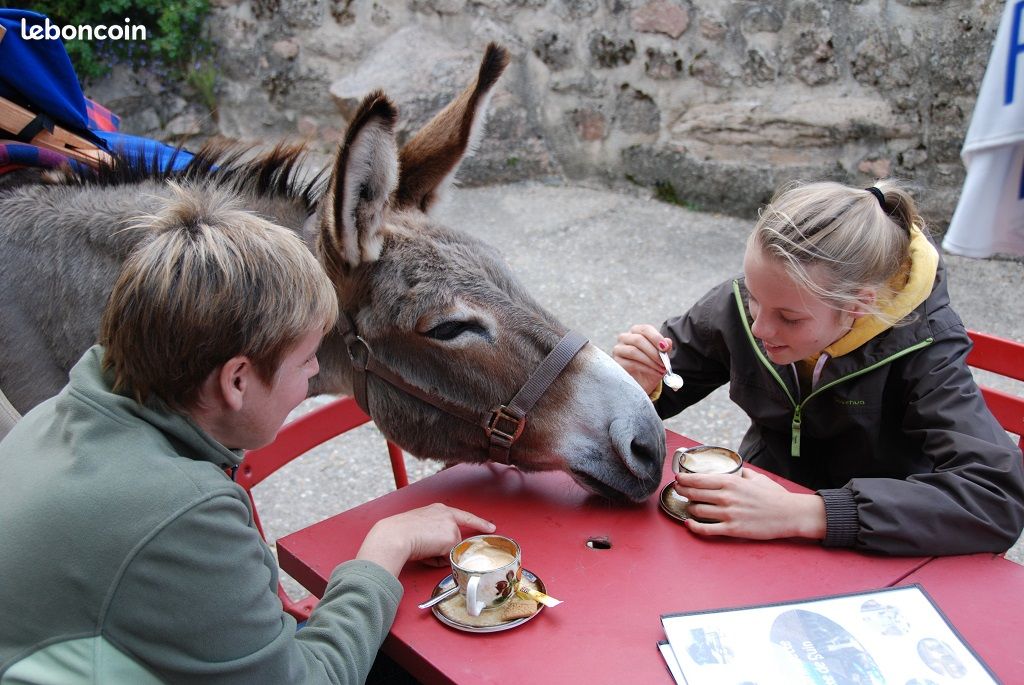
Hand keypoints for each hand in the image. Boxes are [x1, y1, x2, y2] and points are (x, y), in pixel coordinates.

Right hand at [355, 503, 494, 577]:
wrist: (395, 535)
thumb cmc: (400, 533)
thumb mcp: (420, 526)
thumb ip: (434, 532)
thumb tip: (441, 549)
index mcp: (438, 509)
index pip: (463, 516)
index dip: (479, 523)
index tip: (491, 527)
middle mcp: (447, 514)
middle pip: (455, 538)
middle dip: (444, 548)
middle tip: (425, 548)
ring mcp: (451, 525)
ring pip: (450, 549)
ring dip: (438, 555)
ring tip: (421, 549)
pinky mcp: (451, 537)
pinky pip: (448, 557)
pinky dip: (438, 560)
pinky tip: (426, 553)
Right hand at [613, 324, 671, 395]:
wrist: (643, 382)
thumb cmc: (652, 366)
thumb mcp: (661, 357)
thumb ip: (665, 348)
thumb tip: (668, 342)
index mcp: (637, 332)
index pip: (645, 329)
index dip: (656, 337)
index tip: (665, 348)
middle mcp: (625, 338)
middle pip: (638, 340)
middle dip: (653, 352)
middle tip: (664, 362)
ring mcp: (618, 349)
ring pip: (633, 351)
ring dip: (650, 361)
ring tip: (661, 369)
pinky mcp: (617, 362)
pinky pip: (631, 363)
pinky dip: (646, 369)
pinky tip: (655, 372)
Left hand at [675, 469, 825, 540]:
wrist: (789, 514)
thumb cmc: (774, 495)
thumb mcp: (756, 477)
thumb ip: (740, 472)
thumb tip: (733, 469)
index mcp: (730, 482)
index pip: (698, 479)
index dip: (684, 479)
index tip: (678, 478)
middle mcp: (726, 497)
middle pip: (694, 493)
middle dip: (682, 491)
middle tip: (679, 490)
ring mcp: (728, 514)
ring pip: (697, 510)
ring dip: (690, 508)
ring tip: (689, 506)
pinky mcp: (732, 529)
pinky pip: (706, 529)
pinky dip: (694, 527)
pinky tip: (689, 523)